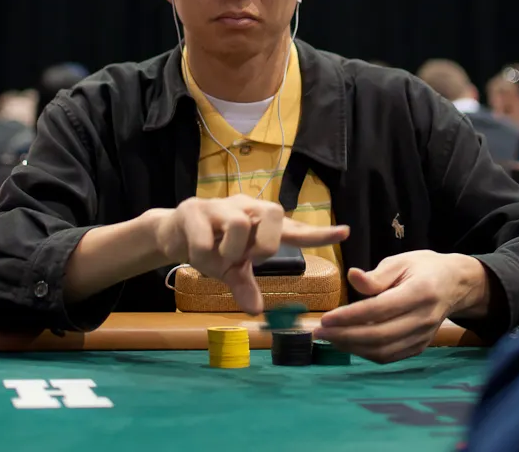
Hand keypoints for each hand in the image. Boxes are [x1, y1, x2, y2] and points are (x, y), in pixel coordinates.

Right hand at [155, 195, 348, 315]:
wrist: (172, 232)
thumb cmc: (212, 247)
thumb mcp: (230, 270)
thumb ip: (244, 286)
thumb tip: (257, 312)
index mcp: (258, 223)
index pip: (293, 227)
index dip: (318, 232)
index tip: (345, 232)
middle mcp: (245, 208)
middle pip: (273, 212)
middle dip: (266, 242)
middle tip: (251, 258)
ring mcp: (219, 206)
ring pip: (238, 223)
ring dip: (229, 251)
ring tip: (218, 258)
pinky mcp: (194, 211)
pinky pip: (205, 238)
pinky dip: (203, 255)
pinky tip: (195, 254)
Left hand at [314, 251, 489, 363]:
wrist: (455, 284)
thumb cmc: (424, 267)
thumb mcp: (401, 261)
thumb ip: (376, 275)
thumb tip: (351, 276)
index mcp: (419, 292)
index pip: (379, 310)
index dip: (350, 316)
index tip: (326, 318)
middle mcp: (423, 319)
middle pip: (380, 336)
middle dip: (345, 336)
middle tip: (319, 331)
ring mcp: (423, 337)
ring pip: (384, 351)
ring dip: (352, 348)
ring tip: (329, 338)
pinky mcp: (420, 347)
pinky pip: (390, 356)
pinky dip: (366, 353)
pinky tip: (348, 343)